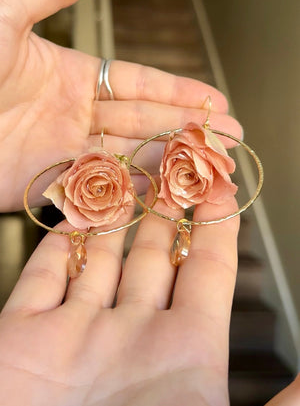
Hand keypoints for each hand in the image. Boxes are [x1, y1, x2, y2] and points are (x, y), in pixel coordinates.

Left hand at [0, 0, 240, 211]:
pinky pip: (101, 187)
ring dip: (170, 160)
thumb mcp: (5, 20)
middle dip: (189, 129)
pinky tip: (165, 190)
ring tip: (210, 164)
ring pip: (130, 157)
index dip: (179, 91)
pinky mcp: (51, 185)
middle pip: (144, 123)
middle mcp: (78, 116)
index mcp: (74, 77)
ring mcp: (68, 152)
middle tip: (228, 137)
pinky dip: (133, 189)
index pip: (140, 83)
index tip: (214, 99)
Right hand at [0, 192, 239, 405]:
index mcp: (183, 357)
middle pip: (156, 256)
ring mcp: (74, 334)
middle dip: (167, 209)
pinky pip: (43, 275)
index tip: (220, 183)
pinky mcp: (20, 337)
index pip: (208, 271)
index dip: (217, 225)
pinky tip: (76, 212)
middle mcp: (131, 338)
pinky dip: (58, 242)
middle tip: (176, 165)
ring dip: (115, 216)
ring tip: (130, 174)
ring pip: (101, 258)